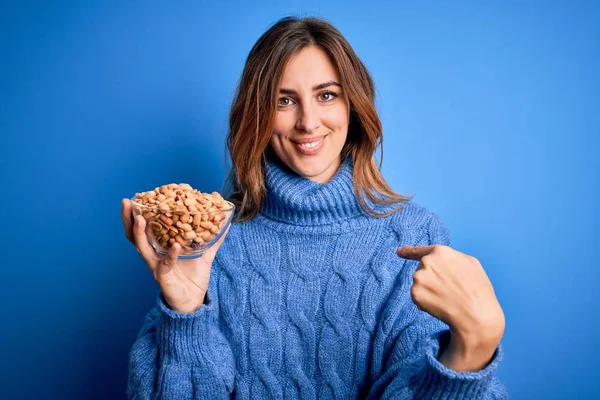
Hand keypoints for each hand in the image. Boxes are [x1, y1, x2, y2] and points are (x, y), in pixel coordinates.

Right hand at [122, 198, 229, 313]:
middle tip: (127, 202)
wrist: (194, 301)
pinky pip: (165, 264)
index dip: (138, 213)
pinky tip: (175, 245)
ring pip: (141, 247)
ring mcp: (155, 266)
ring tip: (140, 218)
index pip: (144, 227)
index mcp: (159, 247)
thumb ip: (213, 240)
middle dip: (128, 218)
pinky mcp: (163, 277)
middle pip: (134, 235)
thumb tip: (226, 224)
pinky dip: (170, 254)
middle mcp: (153, 254)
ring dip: (139, 232)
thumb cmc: (193, 277)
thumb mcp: (205, 255)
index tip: (136, 197)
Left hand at [397, 245, 504, 370]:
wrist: (476, 315)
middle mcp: (426, 262)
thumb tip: (442, 260)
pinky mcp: (415, 293)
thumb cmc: (478, 289)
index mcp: (440, 252)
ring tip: (447, 298)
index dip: (408, 252)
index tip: (399, 252)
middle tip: (448, 289)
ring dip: (428, 291)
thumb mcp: (471, 263)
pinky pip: (418, 297)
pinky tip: (440, 305)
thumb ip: (452, 258)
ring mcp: (419, 278)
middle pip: (422, 270)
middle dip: (431, 279)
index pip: (419, 251)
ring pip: (420, 284)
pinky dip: (425, 302)